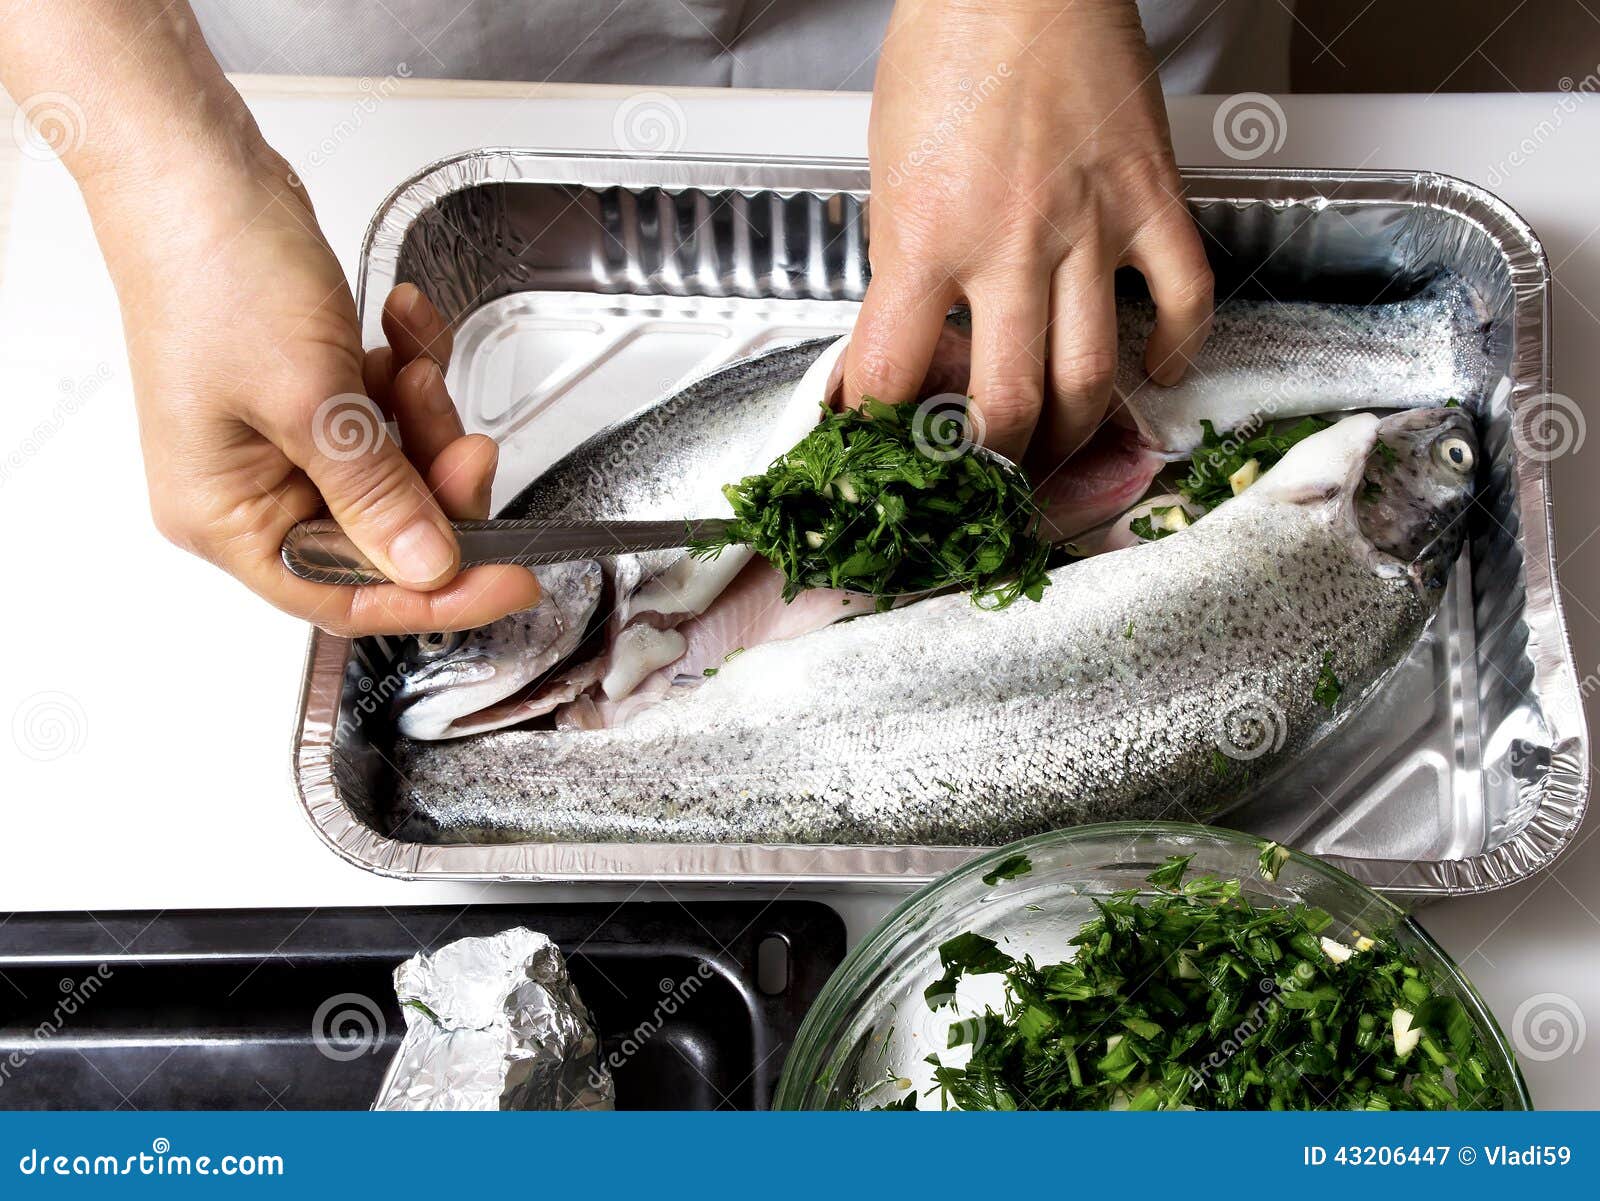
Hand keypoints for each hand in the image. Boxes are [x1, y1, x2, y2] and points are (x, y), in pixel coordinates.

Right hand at [99, 158, 539, 634]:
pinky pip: (385, 410)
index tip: (508, 580)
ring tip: (413, 362)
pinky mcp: (310, 391)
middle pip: (382, 531)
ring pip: (396, 467)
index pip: (344, 596)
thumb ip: (378, 495)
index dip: (433, 595)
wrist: (196, 165)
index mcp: (225, 517)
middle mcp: (250, 488)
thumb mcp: (310, 402)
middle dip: (436, 482)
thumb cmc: (212, 269)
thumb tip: (428, 566)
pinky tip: (401, 326)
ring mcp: (282, 439)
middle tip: (472, 445)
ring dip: (422, 416)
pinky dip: (404, 371)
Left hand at [844, 0, 1213, 464]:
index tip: (881, 450)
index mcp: (924, 236)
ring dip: (1073, 432)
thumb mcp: (889, 169)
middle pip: (1006, 405)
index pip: (892, 373)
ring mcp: (1089, 227)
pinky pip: (1182, 298)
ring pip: (1091, 376)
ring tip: (1058, 449)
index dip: (879, 430)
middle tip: (986, 480)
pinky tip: (1157, 372)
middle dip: (992, 464)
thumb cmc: (948, 49)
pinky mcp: (1151, 199)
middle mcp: (1007, 245)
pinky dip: (1175, 350)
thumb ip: (904, 261)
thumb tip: (907, 338)